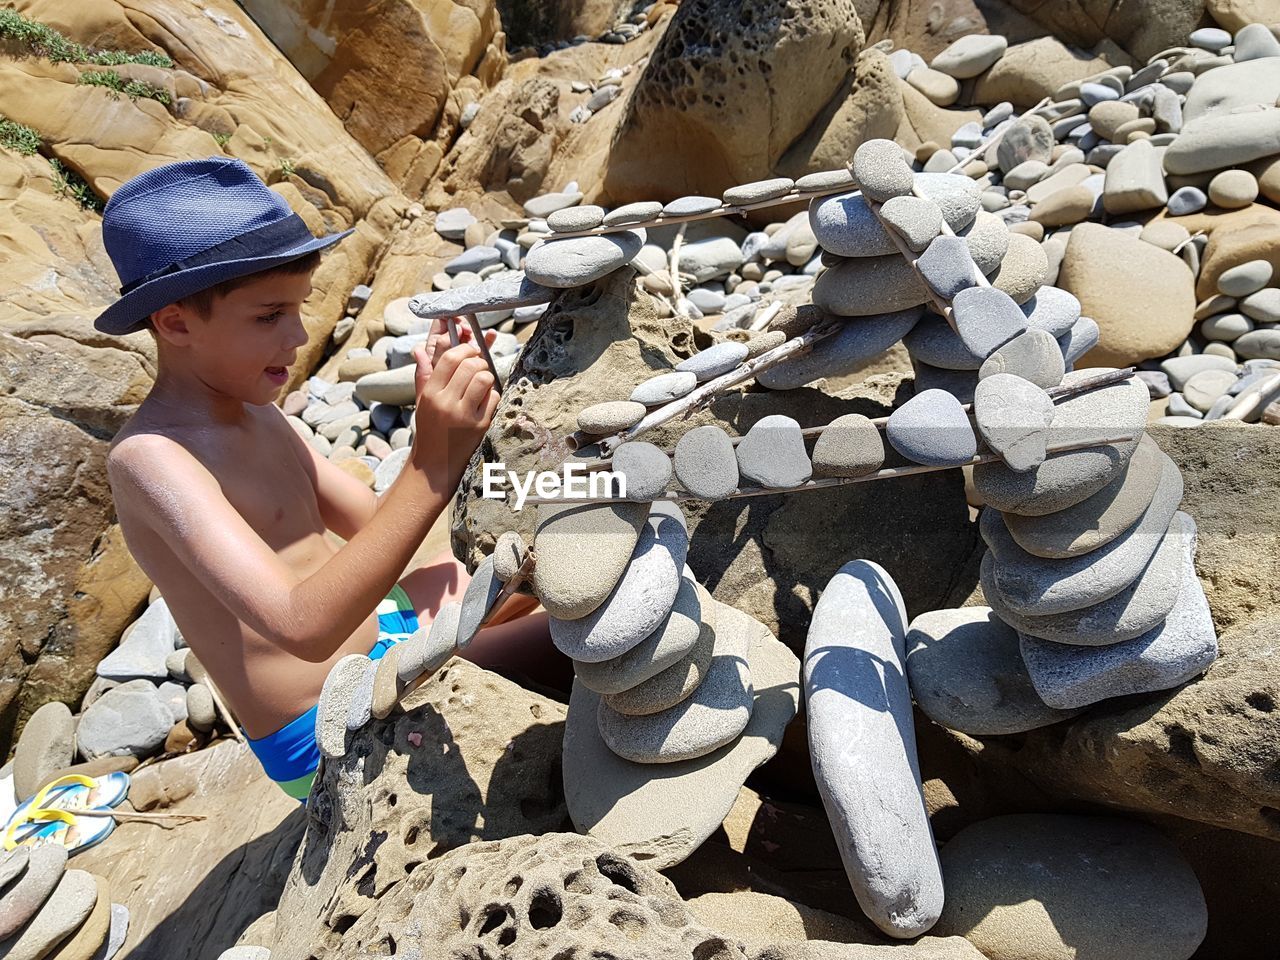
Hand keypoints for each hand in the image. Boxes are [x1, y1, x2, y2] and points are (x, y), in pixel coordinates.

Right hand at [408, 321, 499, 490]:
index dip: (464, 349)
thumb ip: (424, 375)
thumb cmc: (430, 429)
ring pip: (485, 379)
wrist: (435, 464)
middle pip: (470, 365)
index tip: (470, 351)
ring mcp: (463, 415)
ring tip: (483, 384)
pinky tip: (485, 402)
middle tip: (479, 367)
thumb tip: (420, 350)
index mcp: (430, 393)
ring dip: (488, 377)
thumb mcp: (422, 401)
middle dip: (479, 361)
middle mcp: (445, 402)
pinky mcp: (480, 426)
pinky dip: (493, 396)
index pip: (450, 358)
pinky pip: (494, 398)